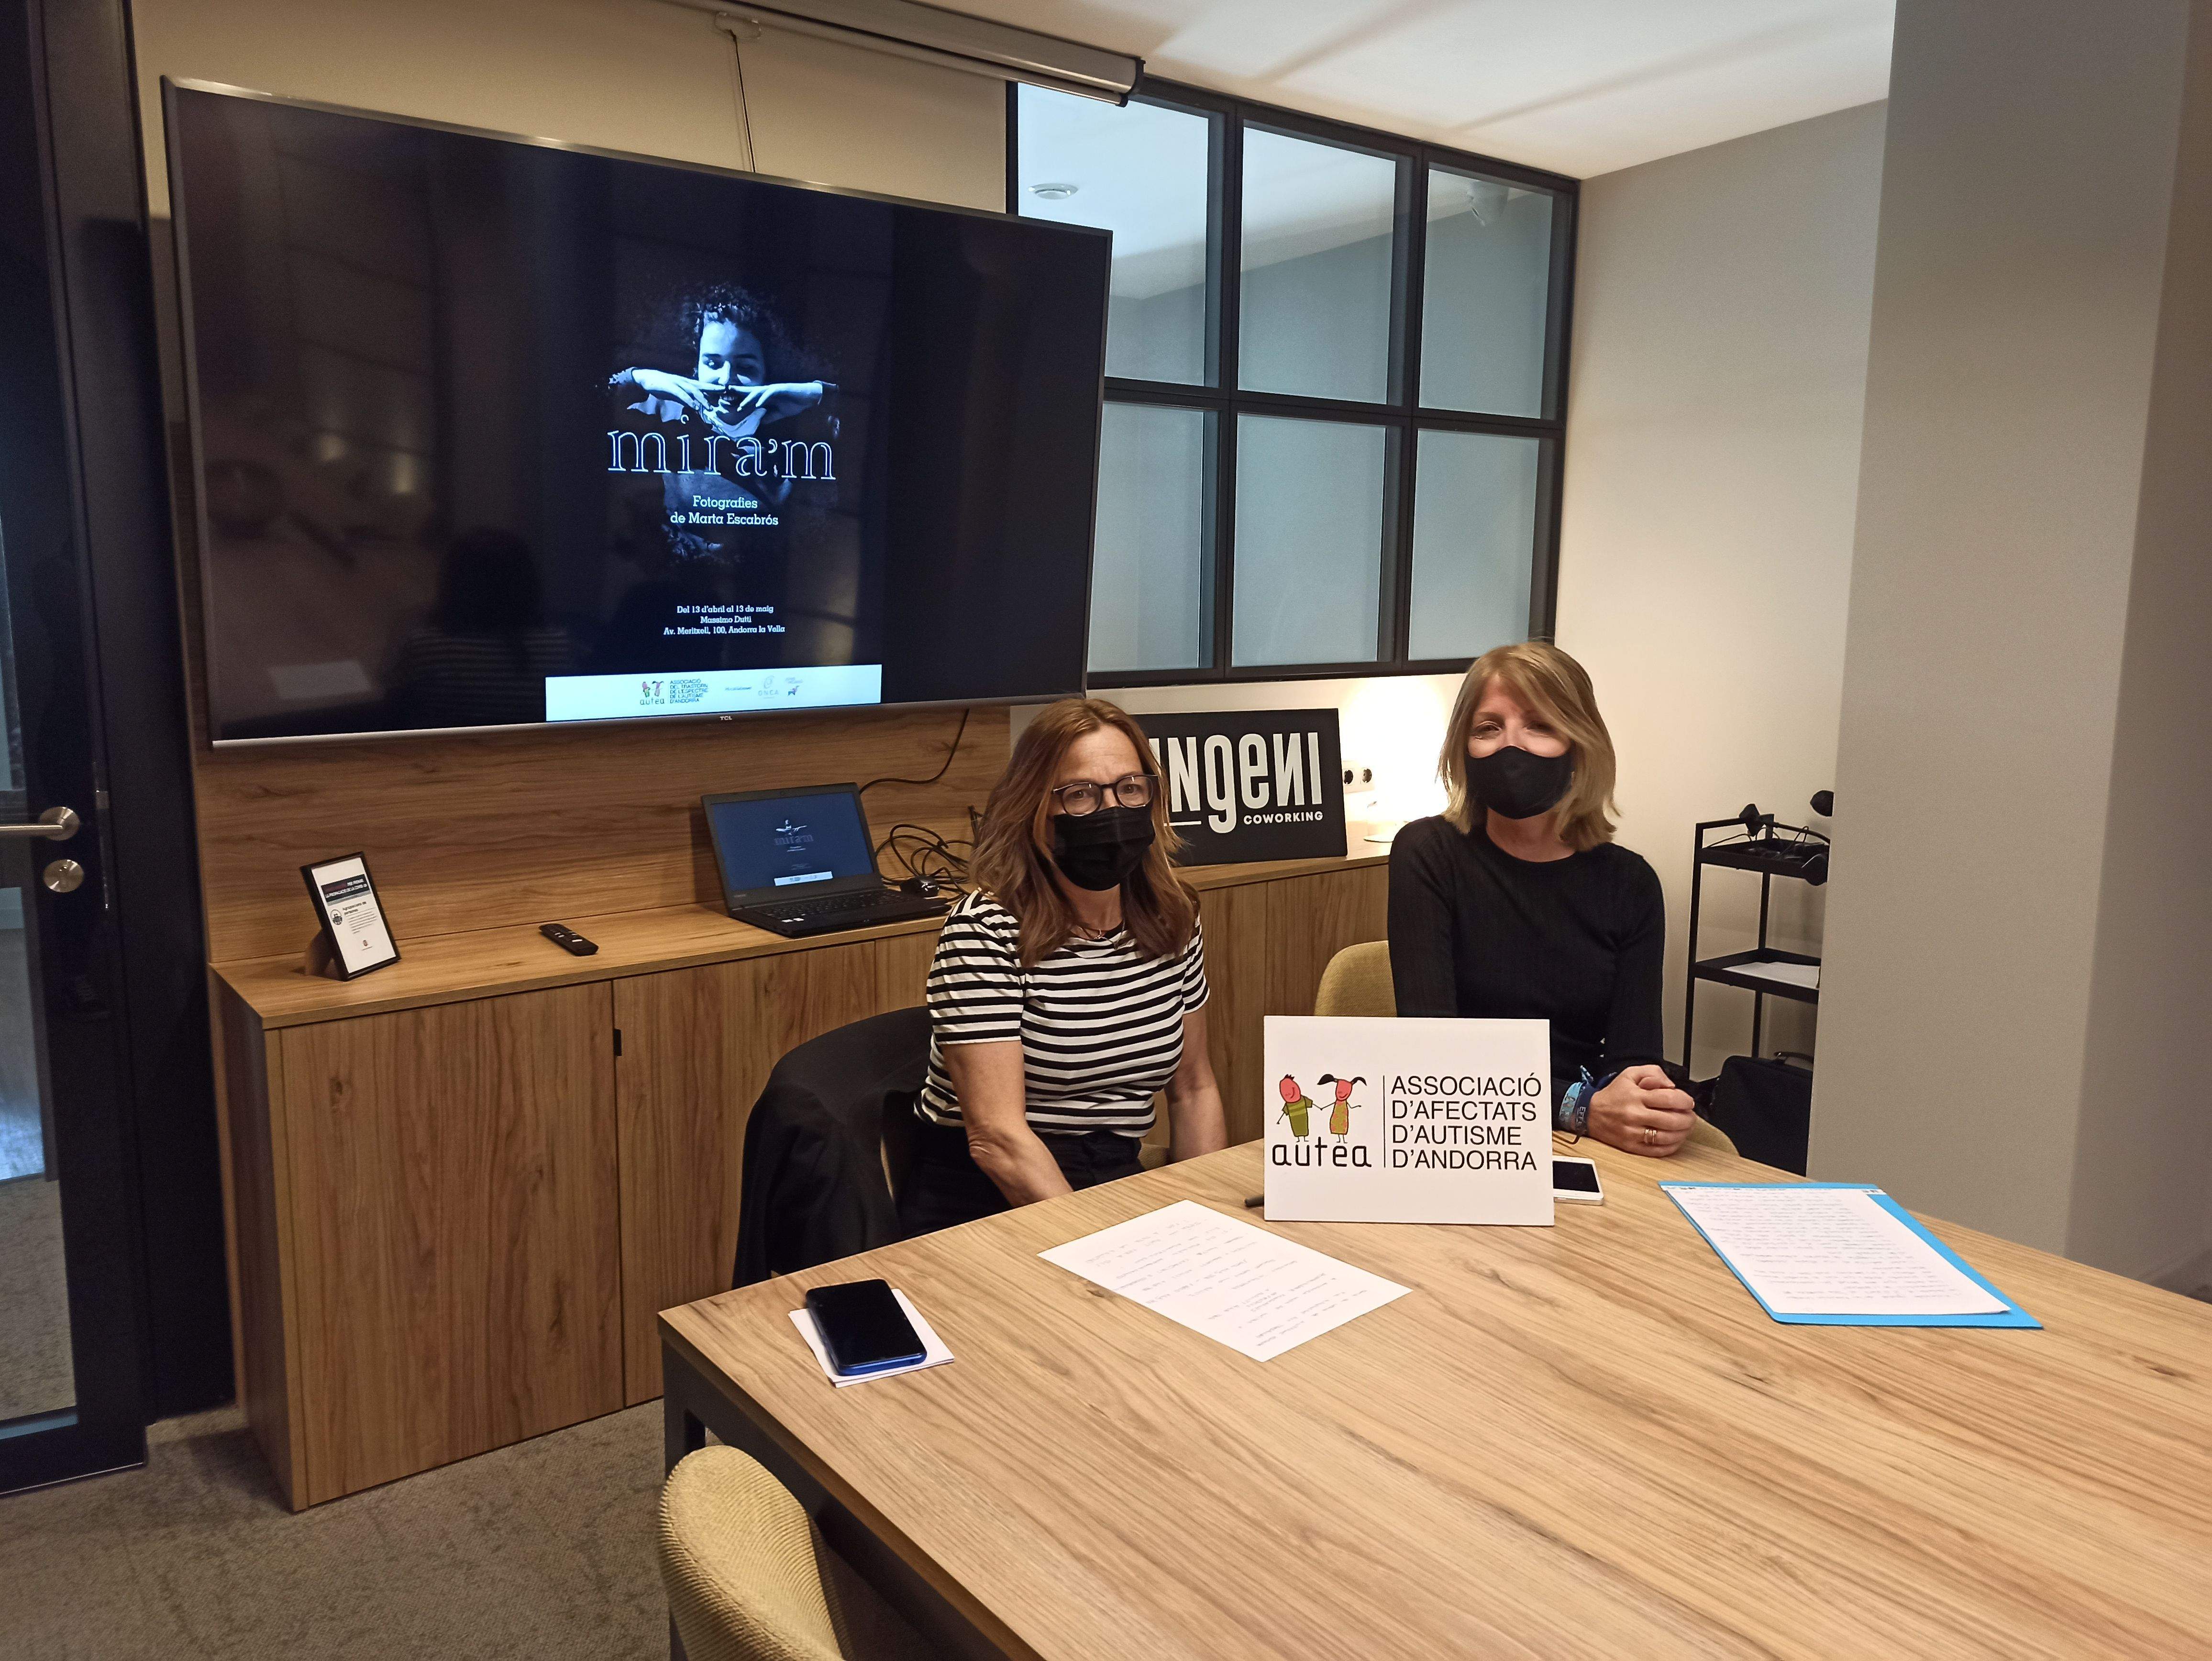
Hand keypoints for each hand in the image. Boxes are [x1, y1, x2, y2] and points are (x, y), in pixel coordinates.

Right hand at [624, 368, 717, 414]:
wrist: (645, 377)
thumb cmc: (660, 385)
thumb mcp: (675, 392)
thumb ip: (684, 398)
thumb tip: (694, 405)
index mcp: (685, 382)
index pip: (702, 385)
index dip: (713, 388)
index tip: (724, 390)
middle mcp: (683, 381)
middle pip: (701, 386)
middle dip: (712, 389)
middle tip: (724, 392)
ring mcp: (677, 382)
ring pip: (692, 390)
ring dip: (701, 399)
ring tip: (709, 407)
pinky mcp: (669, 386)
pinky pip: (680, 393)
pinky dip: (688, 399)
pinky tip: (693, 406)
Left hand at [705, 380, 823, 429]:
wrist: (807, 397)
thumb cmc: (794, 403)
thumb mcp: (780, 413)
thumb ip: (769, 416)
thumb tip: (760, 422)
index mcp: (765, 397)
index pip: (749, 398)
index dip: (738, 401)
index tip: (727, 405)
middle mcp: (766, 391)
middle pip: (748, 393)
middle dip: (737, 397)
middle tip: (725, 401)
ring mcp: (772, 389)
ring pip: (757, 394)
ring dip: (748, 400)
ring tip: (741, 407)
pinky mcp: (780, 389)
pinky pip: (769, 394)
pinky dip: (763, 399)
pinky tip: (758, 404)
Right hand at [1586, 1063, 1695, 1157]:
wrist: (1591, 1114)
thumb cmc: (1614, 1094)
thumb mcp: (1630, 1074)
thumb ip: (1653, 1073)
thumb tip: (1671, 1086)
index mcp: (1636, 1096)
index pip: (1669, 1099)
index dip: (1684, 1101)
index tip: (1688, 1102)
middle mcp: (1634, 1115)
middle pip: (1671, 1120)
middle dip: (1688, 1119)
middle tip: (1691, 1116)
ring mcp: (1633, 1133)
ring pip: (1667, 1137)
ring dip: (1683, 1133)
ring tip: (1686, 1128)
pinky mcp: (1631, 1146)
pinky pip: (1657, 1150)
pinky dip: (1672, 1147)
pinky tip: (1676, 1139)